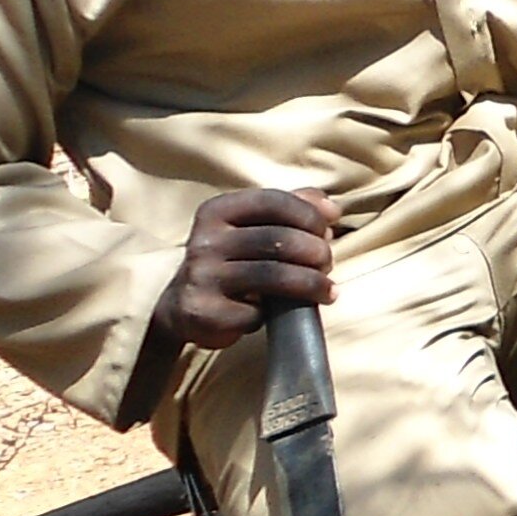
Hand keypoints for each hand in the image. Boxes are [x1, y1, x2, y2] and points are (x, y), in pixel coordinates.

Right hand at [151, 188, 337, 351]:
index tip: (327, 230)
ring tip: (328, 290)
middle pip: (278, 240)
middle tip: (328, 264)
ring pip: (273, 276)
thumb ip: (291, 208)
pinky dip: (279, 314)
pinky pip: (258, 311)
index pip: (273, 202)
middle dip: (316, 252)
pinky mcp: (205, 312)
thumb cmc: (232, 258)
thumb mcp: (253, 225)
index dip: (309, 215)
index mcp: (217, 211)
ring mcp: (202, 277)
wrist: (185, 304)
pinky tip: (286, 314)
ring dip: (311, 283)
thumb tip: (332, 209)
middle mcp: (205, 241)